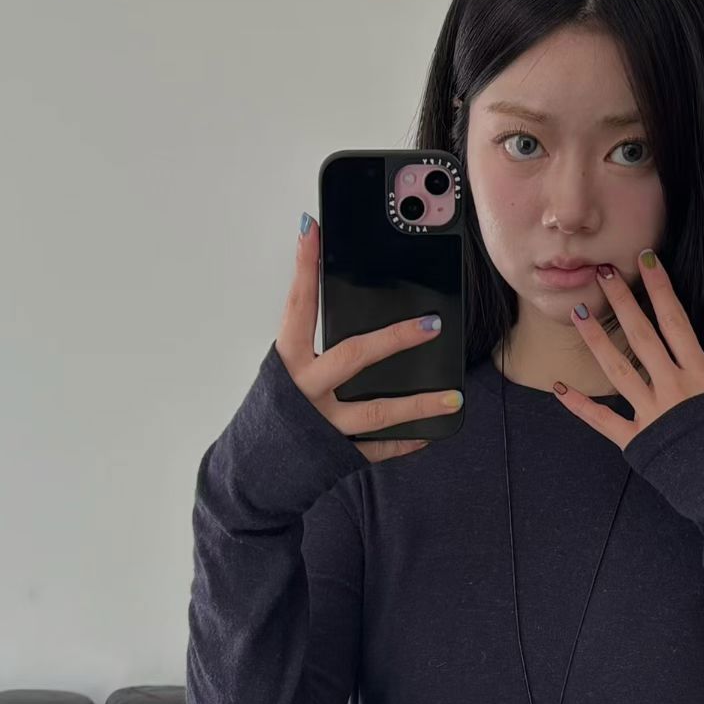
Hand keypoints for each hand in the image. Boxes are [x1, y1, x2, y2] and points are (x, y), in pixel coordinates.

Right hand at [277, 215, 455, 461]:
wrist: (249, 475)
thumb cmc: (270, 416)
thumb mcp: (281, 375)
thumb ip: (309, 348)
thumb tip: (352, 313)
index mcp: (286, 363)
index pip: (297, 305)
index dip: (304, 266)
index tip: (313, 229)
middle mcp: (303, 391)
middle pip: (353, 355)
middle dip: (395, 338)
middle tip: (432, 323)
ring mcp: (322, 425)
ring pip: (377, 411)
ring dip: (419, 403)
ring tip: (454, 396)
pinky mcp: (336, 455)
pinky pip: (377, 448)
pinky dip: (404, 442)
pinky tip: (430, 433)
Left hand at [553, 250, 703, 449]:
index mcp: (700, 374)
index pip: (676, 320)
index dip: (661, 288)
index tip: (647, 261)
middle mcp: (672, 387)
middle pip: (642, 335)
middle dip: (623, 301)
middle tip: (603, 273)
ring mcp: (651, 412)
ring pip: (618, 368)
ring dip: (596, 339)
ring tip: (577, 313)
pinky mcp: (636, 440)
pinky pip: (603, 420)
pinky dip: (580, 406)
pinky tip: (560, 388)